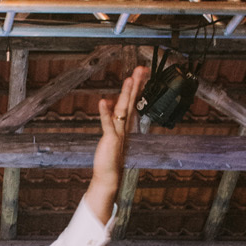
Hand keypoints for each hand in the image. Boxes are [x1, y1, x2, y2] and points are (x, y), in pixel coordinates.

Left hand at [86, 68, 147, 221]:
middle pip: (131, 101)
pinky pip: (107, 124)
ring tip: (130, 78)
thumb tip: (110, 104)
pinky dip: (105, 113)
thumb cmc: (111, 157)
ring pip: (123, 109)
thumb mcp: (113, 135)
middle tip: (142, 68)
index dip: (138, 87)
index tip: (142, 73)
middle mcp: (124, 126)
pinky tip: (103, 101)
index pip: (133, 101)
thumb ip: (112, 119)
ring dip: (126, 94)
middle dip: (136, 84)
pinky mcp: (110, 140)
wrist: (109, 176)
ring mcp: (118, 133)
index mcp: (126, 124)